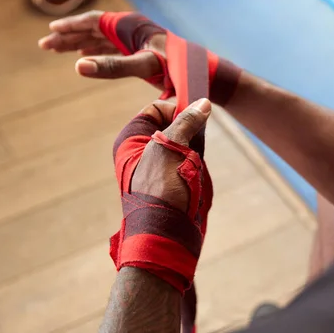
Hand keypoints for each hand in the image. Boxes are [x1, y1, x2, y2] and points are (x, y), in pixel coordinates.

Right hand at [38, 10, 165, 86]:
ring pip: (100, 39)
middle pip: (93, 29)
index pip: (94, 21)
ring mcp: (135, 40)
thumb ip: (112, 67)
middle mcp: (131, 29)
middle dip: (69, 36)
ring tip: (56, 50)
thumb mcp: (142, 66)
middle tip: (45, 45)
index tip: (52, 32)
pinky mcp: (140, 52)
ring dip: (79, 44)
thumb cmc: (176, 68)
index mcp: (130, 26)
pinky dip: (95, 52)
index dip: (72, 26)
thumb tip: (77, 65)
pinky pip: (111, 48)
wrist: (200, 75)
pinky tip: (84, 57)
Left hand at [110, 98, 213, 293]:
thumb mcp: (172, 147)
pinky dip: (197, 168)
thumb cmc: (162, 189)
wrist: (166, 232)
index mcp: (131, 141)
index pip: (155, 109)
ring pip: (185, 146)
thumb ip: (186, 122)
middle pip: (173, 127)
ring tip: (192, 168)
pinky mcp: (171, 181)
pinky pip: (190, 164)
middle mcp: (141, 151)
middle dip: (189, 136)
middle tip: (193, 148)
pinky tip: (196, 178)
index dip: (175, 109)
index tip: (194, 116)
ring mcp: (157, 167)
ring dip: (195, 155)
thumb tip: (202, 103)